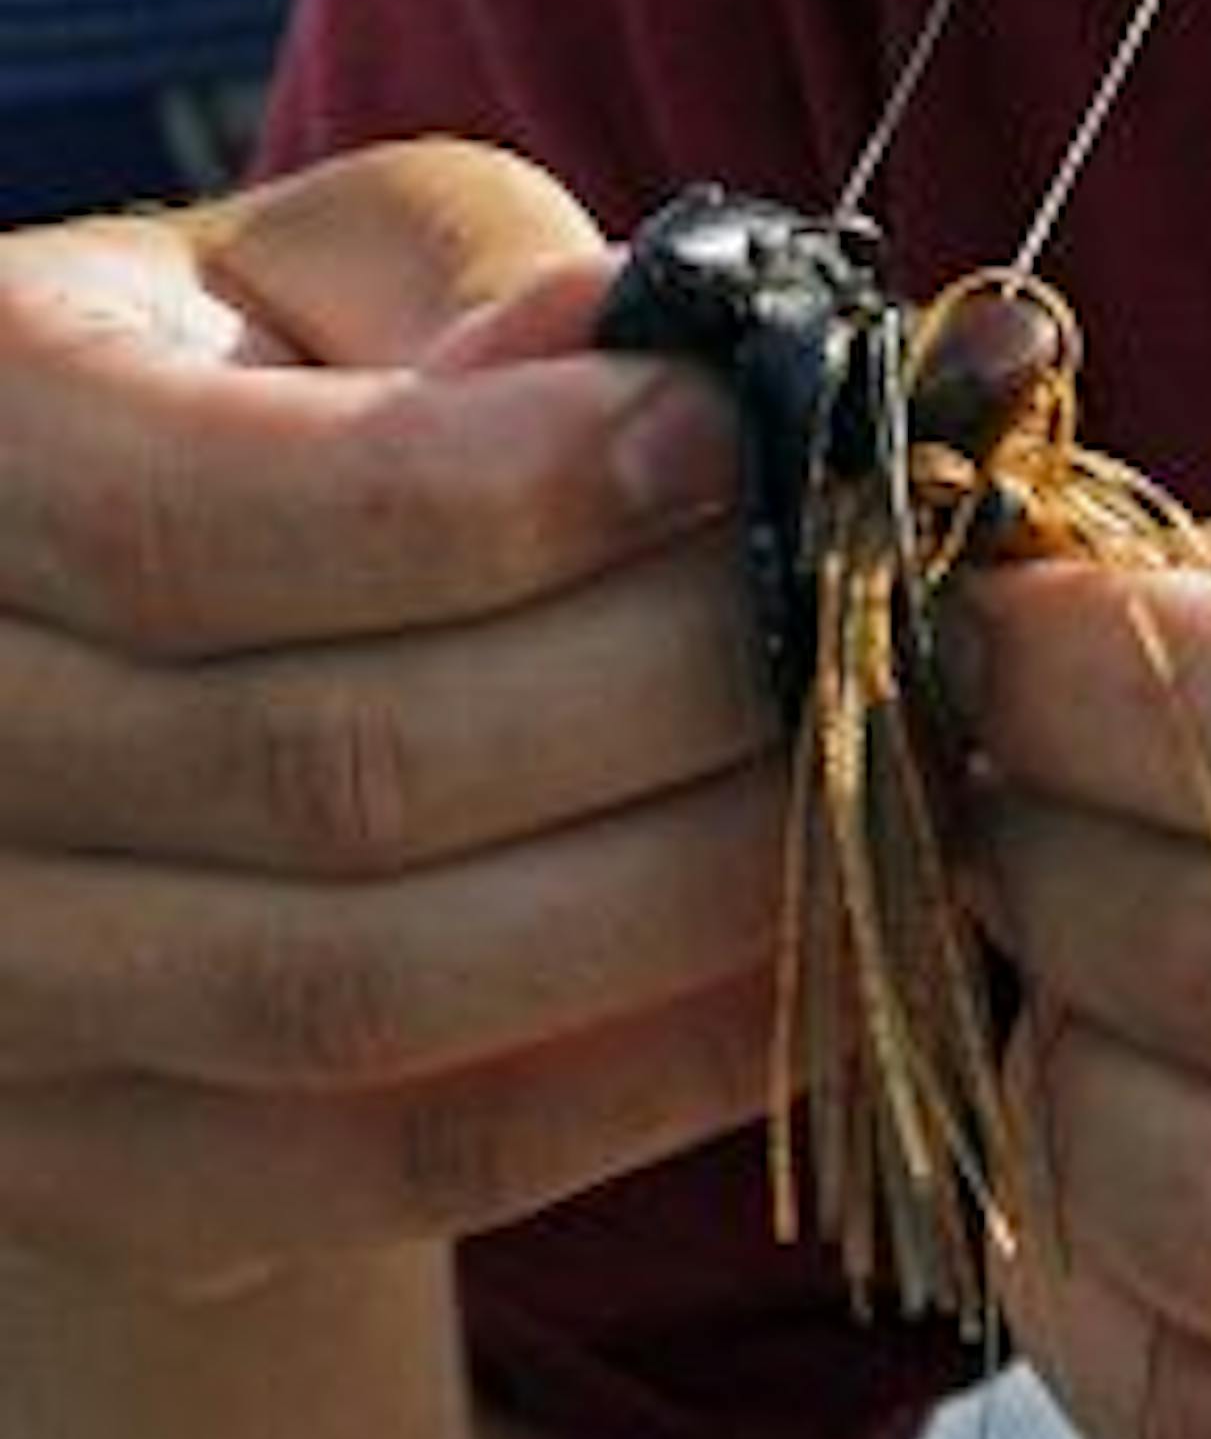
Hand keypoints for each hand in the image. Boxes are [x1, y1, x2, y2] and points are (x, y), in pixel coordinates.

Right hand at [0, 142, 782, 1296]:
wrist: (122, 656)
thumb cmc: (271, 391)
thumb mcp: (334, 265)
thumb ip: (479, 281)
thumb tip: (656, 353)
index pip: (216, 518)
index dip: (513, 497)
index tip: (750, 440)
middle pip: (325, 775)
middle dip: (663, 698)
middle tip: (888, 621)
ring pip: (364, 1005)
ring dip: (683, 905)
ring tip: (890, 786)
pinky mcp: (92, 1172)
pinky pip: (392, 1169)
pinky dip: (636, 1086)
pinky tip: (814, 968)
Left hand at [959, 364, 1210, 1438]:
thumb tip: (1076, 637)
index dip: (1124, 688)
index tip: (998, 632)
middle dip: (1039, 840)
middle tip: (1013, 775)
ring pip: (1195, 1217)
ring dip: (1042, 1050)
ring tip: (1065, 948)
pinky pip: (1191, 1419)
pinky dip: (1066, 1265)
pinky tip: (1110, 1118)